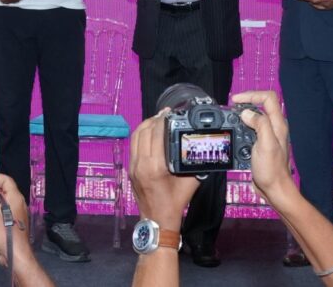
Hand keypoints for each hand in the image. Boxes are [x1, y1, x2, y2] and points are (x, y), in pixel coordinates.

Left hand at [129, 109, 199, 230]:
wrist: (157, 220)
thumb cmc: (175, 201)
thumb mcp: (191, 181)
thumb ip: (194, 162)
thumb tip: (202, 146)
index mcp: (155, 166)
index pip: (156, 134)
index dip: (163, 120)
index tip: (171, 113)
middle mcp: (140, 163)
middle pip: (144, 132)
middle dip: (154, 119)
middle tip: (166, 113)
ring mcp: (133, 166)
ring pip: (135, 137)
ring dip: (145, 125)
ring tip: (157, 119)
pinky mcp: (130, 168)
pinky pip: (133, 145)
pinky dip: (140, 135)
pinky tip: (149, 132)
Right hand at [231, 91, 293, 203]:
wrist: (274, 190)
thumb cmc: (271, 169)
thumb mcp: (266, 144)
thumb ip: (259, 125)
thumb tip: (246, 113)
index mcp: (278, 125)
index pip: (268, 98)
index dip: (251, 95)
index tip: (235, 100)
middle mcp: (274, 127)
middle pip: (261, 105)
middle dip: (245, 103)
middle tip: (231, 108)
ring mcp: (268, 136)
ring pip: (255, 117)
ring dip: (242, 115)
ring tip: (230, 119)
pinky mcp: (261, 144)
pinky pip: (251, 129)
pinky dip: (242, 127)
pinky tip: (235, 133)